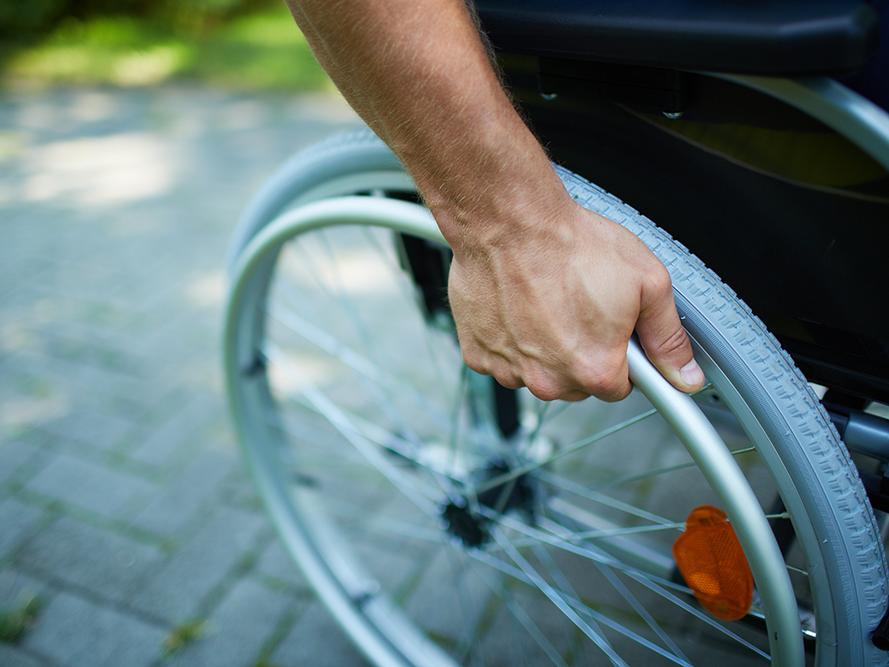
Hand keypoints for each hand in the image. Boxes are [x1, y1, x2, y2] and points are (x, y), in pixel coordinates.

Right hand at [446, 196, 704, 401]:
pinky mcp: (479, 354)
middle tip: (581, 305)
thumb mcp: (647, 283)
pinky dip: (512, 339)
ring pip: (540, 371)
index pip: (621, 386)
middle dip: (583, 350)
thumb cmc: (570, 245)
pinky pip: (504, 358)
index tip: (614, 331)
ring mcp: (510, 369)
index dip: (622, 354)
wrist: (508, 222)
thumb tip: (685, 374)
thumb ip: (668, 337)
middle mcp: (549, 380)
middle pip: (578, 381)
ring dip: (545, 346)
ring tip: (548, 301)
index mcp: (595, 369)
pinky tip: (519, 307)